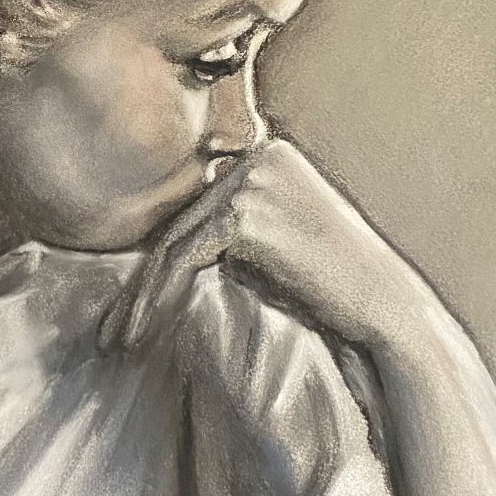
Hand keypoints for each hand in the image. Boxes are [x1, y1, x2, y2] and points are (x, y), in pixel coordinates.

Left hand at [99, 138, 426, 352]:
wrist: (384, 315)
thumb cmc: (329, 292)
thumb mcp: (269, 248)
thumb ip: (222, 234)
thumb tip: (157, 250)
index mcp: (267, 154)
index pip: (198, 210)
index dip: (159, 262)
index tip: (130, 307)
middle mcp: (257, 155)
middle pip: (180, 224)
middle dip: (142, 283)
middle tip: (110, 331)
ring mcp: (250, 180)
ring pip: (173, 243)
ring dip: (139, 298)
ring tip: (116, 341)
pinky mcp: (243, 213)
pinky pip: (182, 260)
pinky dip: (155, 300)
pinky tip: (139, 335)